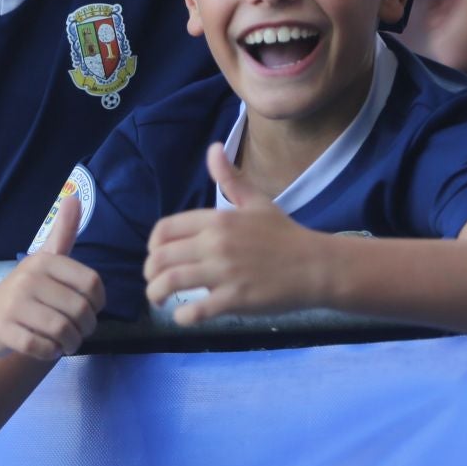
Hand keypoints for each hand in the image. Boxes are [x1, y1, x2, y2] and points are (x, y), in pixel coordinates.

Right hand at [0, 199, 102, 361]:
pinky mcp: (4, 330)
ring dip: (71, 343)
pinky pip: (42, 347)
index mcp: (44, 261)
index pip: (91, 283)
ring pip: (62, 330)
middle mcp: (29, 279)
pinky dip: (51, 353)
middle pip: (80, 310)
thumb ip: (62, 233)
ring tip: (68, 343)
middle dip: (86, 328)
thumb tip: (74, 196)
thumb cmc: (23, 292)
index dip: (98, 303)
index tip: (90, 310)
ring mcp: (14, 305)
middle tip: (79, 332)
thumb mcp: (43, 260)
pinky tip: (49, 348)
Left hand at [143, 145, 330, 324]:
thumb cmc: (284, 234)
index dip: (153, 245)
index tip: (157, 256)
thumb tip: (213, 148)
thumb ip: (230, 178)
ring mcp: (224, 273)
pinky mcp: (233, 300)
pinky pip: (194, 311)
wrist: (316, 265)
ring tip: (160, 300)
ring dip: (156, 294)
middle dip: (150, 273)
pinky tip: (184, 317)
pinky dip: (182, 318)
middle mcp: (215, 243)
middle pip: (161, 257)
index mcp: (217, 219)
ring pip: (170, 282)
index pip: (165, 229)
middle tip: (155, 282)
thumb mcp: (256, 201)